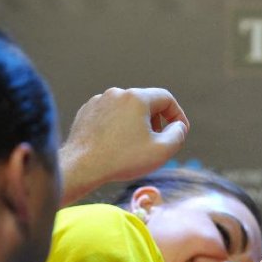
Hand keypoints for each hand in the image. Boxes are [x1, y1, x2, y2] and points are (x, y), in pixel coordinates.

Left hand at [59, 87, 189, 204]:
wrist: (81, 167)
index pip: (166, 98)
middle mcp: (117, 93)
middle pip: (146, 102)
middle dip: (156, 121)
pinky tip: (117, 145)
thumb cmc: (122, 159)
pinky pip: (110, 115)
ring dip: (137, 124)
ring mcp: (98, 101)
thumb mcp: (162, 150)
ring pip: (127, 109)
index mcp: (137, 98)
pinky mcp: (86, 112)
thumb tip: (178, 126)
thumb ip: (178, 134)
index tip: (180, 131)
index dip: (178, 115)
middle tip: (158, 141)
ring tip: (136, 145)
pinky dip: (118, 127)